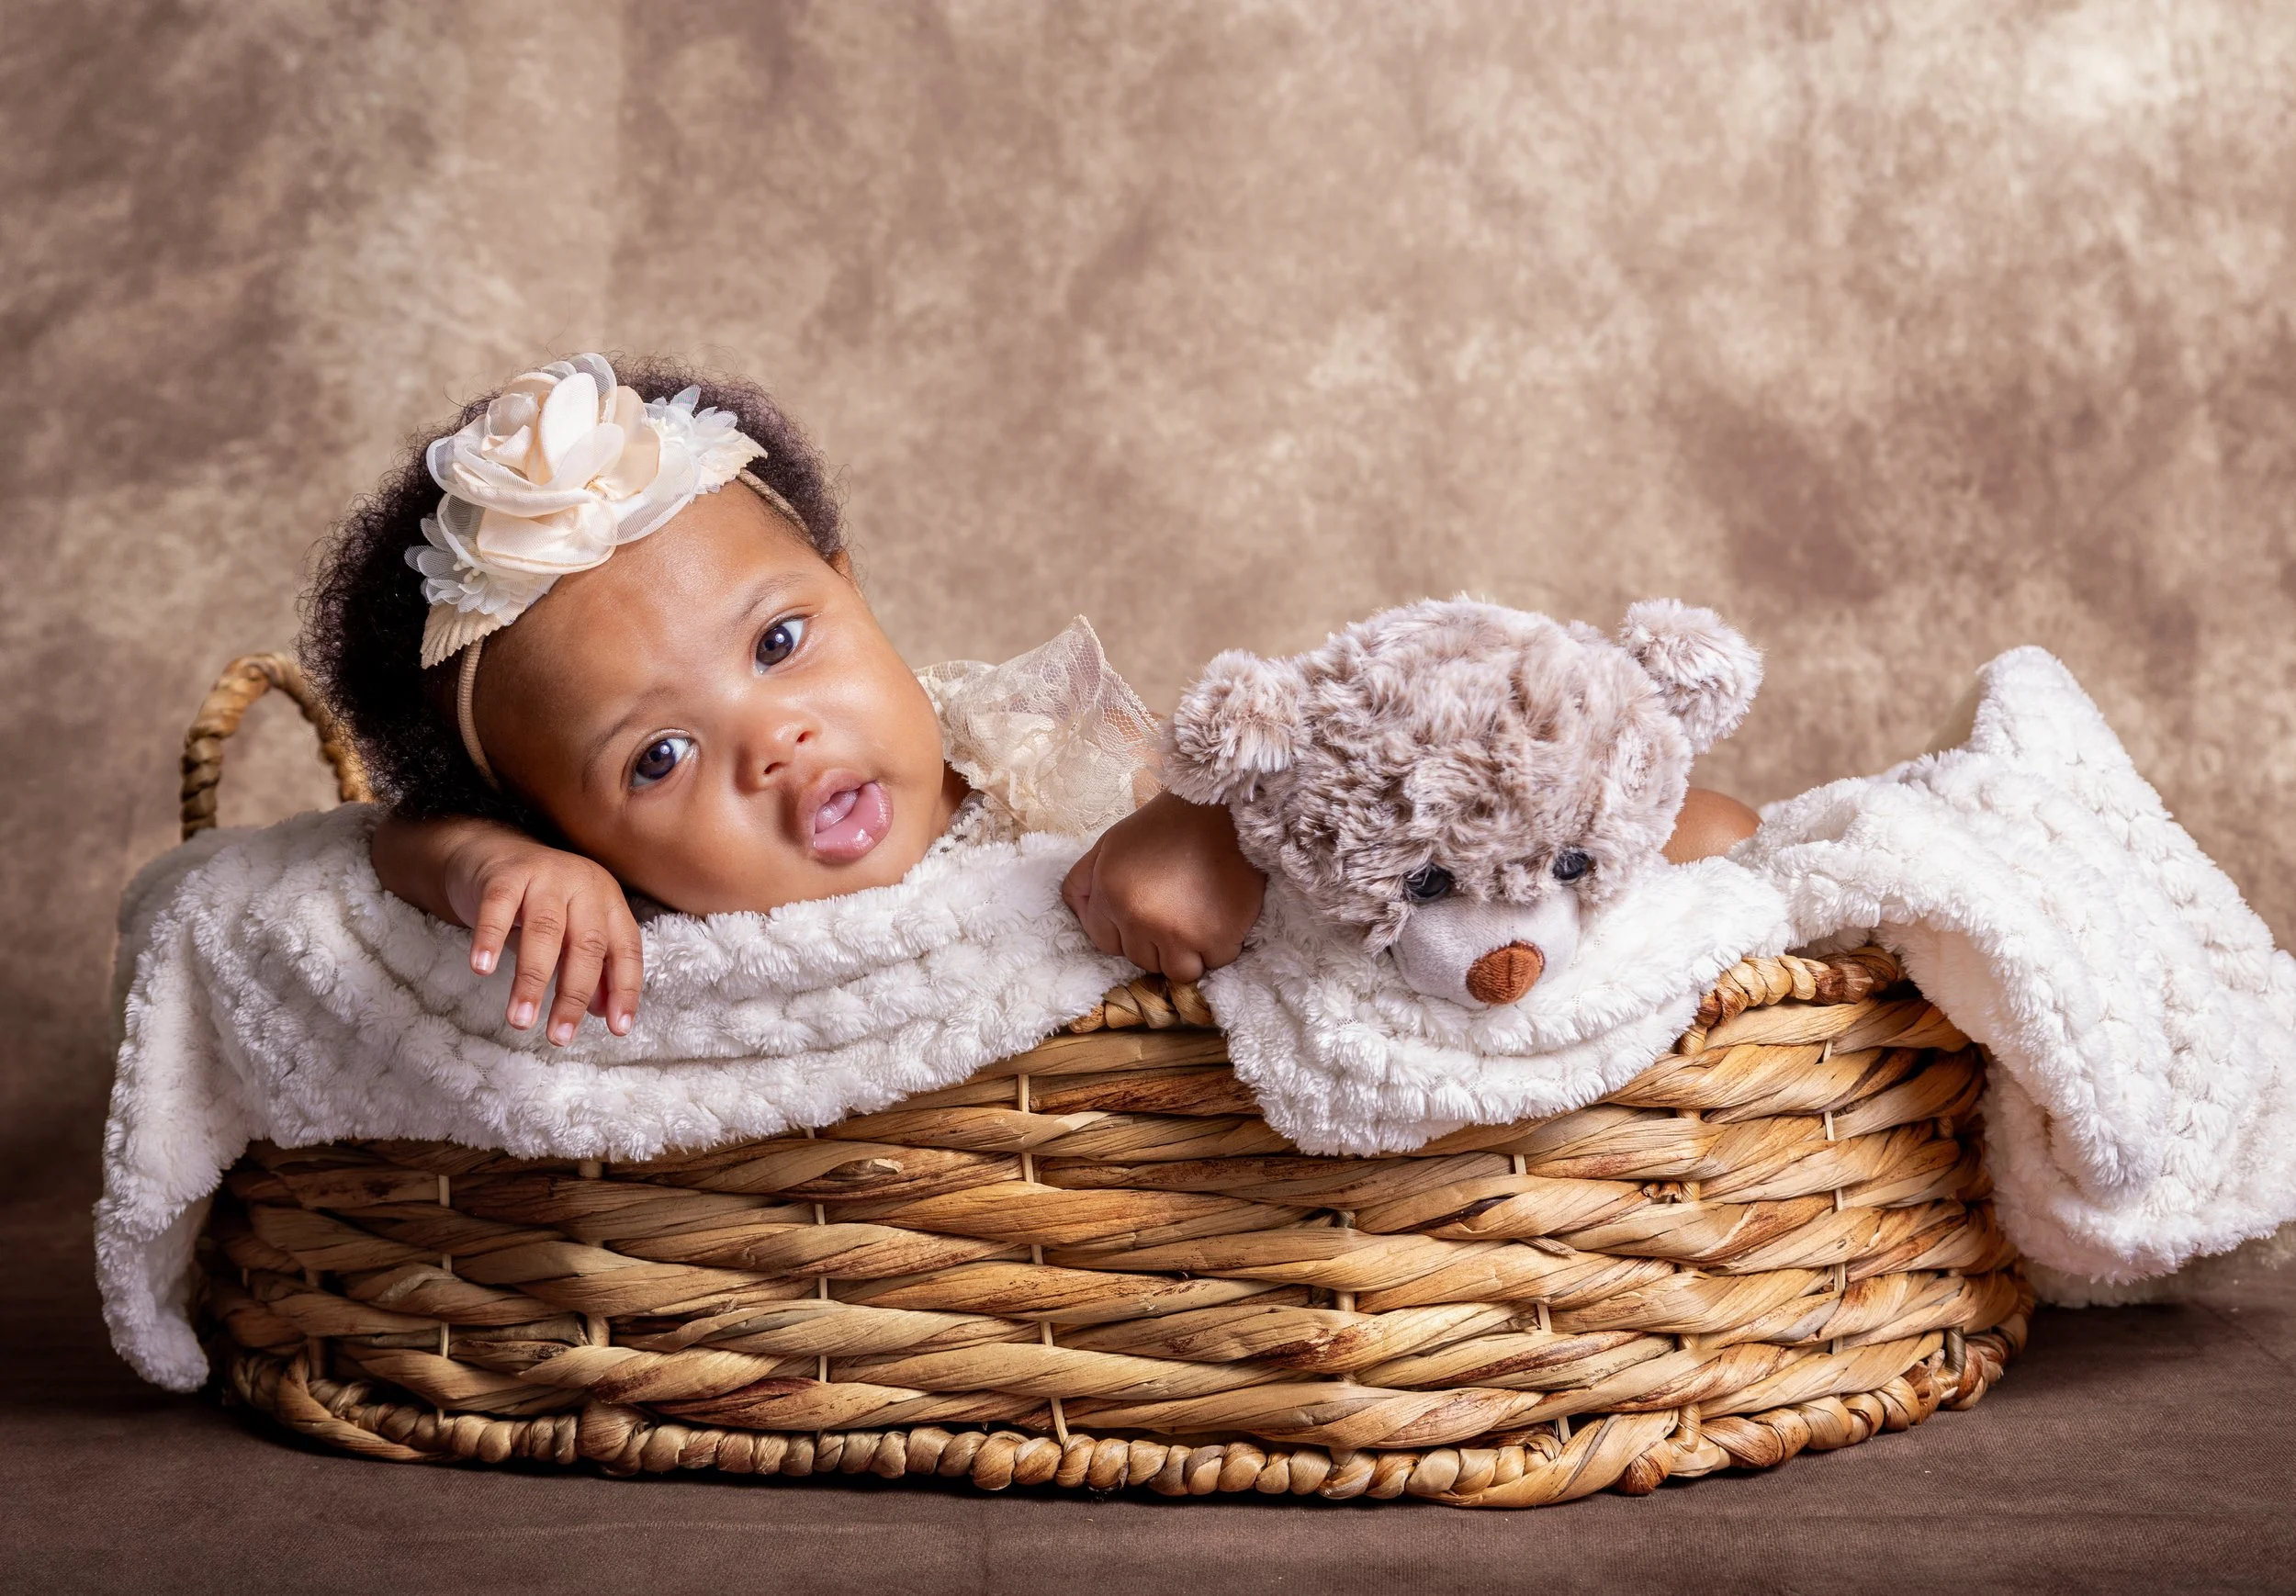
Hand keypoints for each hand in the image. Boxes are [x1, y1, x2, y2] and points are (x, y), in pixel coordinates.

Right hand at [373, 814, 642, 1044]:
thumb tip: (607, 1014)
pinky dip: (490, 939)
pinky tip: (483, 969)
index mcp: (608, 901)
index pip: (625, 949)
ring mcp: (546, 875)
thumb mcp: (570, 935)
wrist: (490, 852)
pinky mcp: (505, 873)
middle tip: (559, 1036)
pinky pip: (498, 908)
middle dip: (574, 995)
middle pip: (587, 945)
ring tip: (520, 1020)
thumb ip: (591, 970)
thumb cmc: (537, 905)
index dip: (625, 990)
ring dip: (532, 980)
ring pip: (545, 931)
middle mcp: (584, 885)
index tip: (618, 1030)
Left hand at [1062, 790, 1265, 981]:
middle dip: (1156, 942)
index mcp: (1109, 892)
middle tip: (1178, 909)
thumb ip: (1086, 879)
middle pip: (1141, 959)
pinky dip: (1220, 946)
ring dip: (1188, 952)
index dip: (1125, 930)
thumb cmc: (1170, 822)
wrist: (1228, 808)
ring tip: (1200, 918)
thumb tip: (1078, 912)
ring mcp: (1178, 933)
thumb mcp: (1112, 842)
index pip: (1105, 942)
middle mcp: (1137, 918)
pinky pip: (1214, 962)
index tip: (1146, 913)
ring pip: (1176, 971)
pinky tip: (1223, 915)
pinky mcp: (1217, 938)